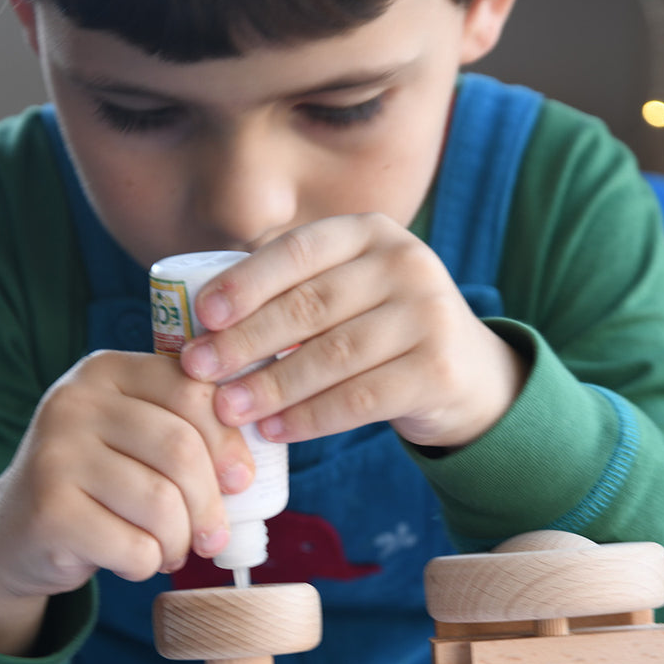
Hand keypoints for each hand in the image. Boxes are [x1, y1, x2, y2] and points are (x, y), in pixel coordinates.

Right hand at [0, 351, 252, 653]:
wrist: (14, 533)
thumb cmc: (98, 484)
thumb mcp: (133, 437)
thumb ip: (184, 431)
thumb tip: (248, 471)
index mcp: (107, 371)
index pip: (191, 392)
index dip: (229, 442)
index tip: (240, 481)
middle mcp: (75, 401)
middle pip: (181, 450)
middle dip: (210, 504)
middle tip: (213, 536)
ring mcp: (55, 454)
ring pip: (161, 504)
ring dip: (179, 541)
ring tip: (171, 550)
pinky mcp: (49, 511)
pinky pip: (134, 547)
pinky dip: (148, 564)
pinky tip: (134, 560)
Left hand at [180, 213, 527, 448]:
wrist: (467, 372)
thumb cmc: (380, 329)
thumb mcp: (347, 290)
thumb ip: (291, 289)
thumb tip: (197, 315)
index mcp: (369, 232)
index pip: (297, 250)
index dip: (245, 283)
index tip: (201, 317)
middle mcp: (405, 262)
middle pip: (310, 305)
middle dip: (246, 340)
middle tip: (200, 370)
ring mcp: (428, 314)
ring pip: (333, 355)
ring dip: (273, 386)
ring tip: (229, 409)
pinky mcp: (438, 369)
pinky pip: (360, 398)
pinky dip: (311, 418)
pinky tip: (276, 431)